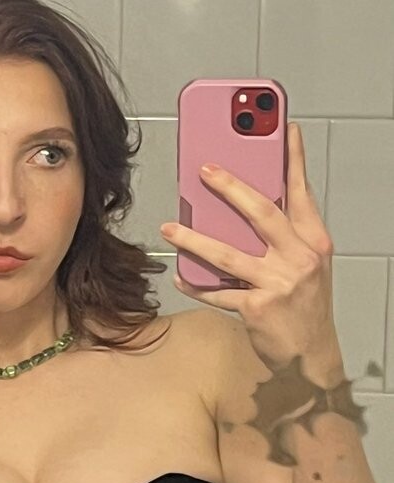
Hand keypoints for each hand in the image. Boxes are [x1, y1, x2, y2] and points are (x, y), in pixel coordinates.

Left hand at [159, 121, 339, 374]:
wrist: (311, 355)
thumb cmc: (304, 306)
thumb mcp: (306, 265)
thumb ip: (283, 236)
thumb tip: (245, 206)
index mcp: (313, 242)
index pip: (301, 193)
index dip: (293, 160)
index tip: (285, 128)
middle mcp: (300, 259)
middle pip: (261, 214)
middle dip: (231, 188)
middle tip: (205, 171)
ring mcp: (279, 284)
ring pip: (229, 255)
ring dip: (194, 240)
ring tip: (169, 230)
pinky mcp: (258, 307)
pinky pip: (218, 292)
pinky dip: (196, 285)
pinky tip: (179, 276)